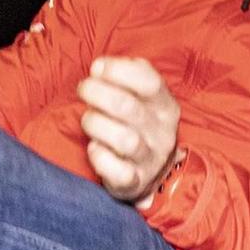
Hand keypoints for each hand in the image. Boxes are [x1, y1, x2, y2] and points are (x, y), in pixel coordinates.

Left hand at [77, 58, 181, 203]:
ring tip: (88, 120)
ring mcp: (151, 160)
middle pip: (128, 107)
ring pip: (124, 140)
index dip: (117, 70)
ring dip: (96, 124)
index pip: (149, 81)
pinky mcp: (136, 183)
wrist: (150, 172)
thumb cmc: (137, 124)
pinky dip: (100, 159)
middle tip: (83, 90)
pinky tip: (95, 149)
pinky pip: (118, 172)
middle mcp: (163, 133)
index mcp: (166, 106)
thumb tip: (100, 66)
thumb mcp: (142, 96)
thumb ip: (127, 74)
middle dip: (96, 93)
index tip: (96, 69)